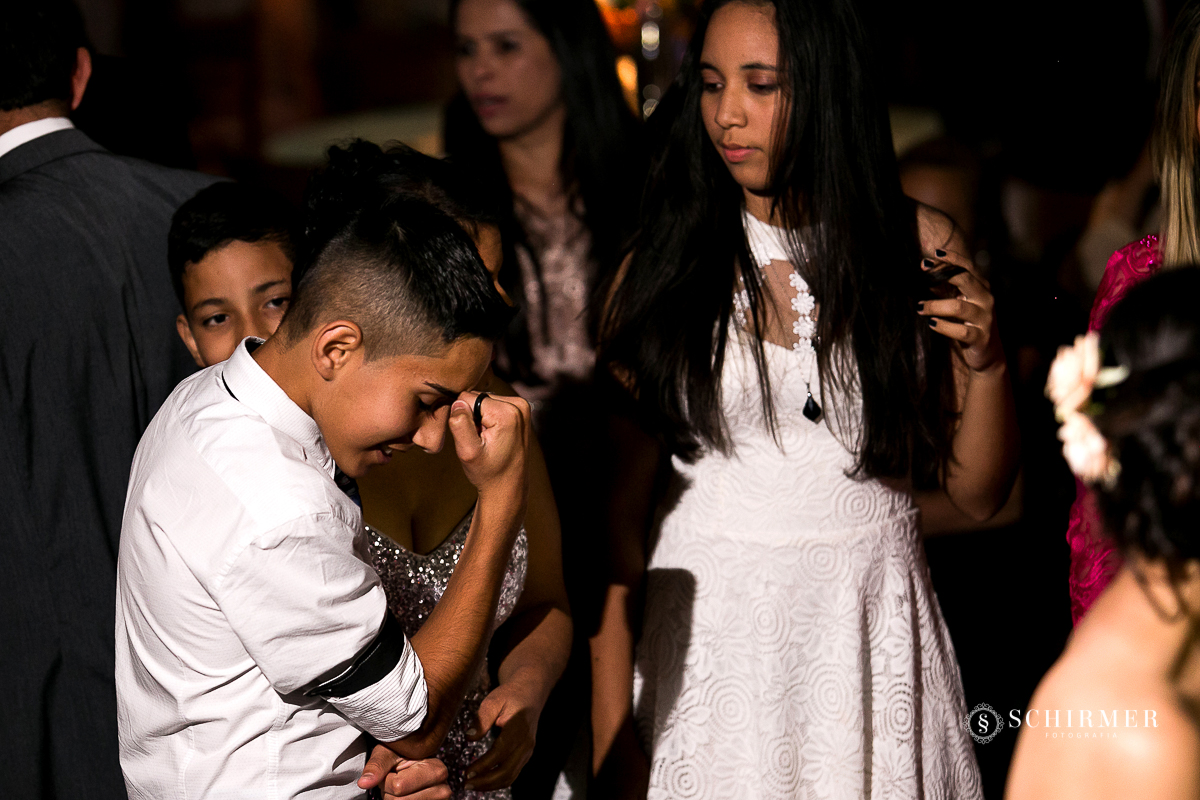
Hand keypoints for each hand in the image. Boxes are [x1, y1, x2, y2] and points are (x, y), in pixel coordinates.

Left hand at [359, 746, 449, 799]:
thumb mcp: (389, 753)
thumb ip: (377, 766)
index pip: (398, 786)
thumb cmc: (403, 755)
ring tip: (401, 786)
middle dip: (389, 792)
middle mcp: (443, 789)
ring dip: (394, 799)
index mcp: (436, 770)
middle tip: (396, 779)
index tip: (393, 771)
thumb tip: (363, 783)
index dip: (387, 780)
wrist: (417, 762)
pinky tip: (406, 794)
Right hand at [449, 389, 529, 508]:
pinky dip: (488, 419)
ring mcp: (522, 407)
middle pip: (477, 397)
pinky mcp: (521, 411)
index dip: (463, 417)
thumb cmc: (488, 472)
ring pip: (484, 401)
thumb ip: (460, 424)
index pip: (467, 397)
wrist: (508, 486)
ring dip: (480, 419)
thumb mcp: (468, 452)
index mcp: (507, 412)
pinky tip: (493, 436)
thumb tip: (457, 402)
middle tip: (480, 440)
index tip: (473, 436)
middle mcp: (519, 404)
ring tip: (487, 440)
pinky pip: (493, 405)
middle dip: (473, 417)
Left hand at [462, 679, 541, 791]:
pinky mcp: (525, 755)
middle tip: (465, 783)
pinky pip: (512, 774)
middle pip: (507, 771)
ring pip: (510, 776)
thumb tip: (469, 737)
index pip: (500, 752)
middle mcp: (526, 743)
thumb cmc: (510, 695)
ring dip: (490, 785)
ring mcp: (527, 751)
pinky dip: (497, 782)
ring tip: (472, 785)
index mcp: (518, 728)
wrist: (530, 693)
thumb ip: (482, 719)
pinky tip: (483, 781)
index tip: (467, 772)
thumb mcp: (494, 700)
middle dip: (485, 782)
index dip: (484, 765)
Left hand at [918, 249, 1002, 372]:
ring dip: (935, 306)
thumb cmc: (967, 324)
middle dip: (944, 274)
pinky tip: (931, 323)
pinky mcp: (981, 338)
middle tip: (923, 273)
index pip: (968, 267)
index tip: (935, 253)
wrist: (987, 354)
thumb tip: (924, 266)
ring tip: (920, 307)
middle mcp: (986, 300)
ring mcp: (985, 319)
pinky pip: (961, 331)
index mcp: (981, 288)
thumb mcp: (957, 302)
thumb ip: (943, 286)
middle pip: (966, 280)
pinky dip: (943, 326)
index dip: (953, 259)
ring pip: (958, 307)